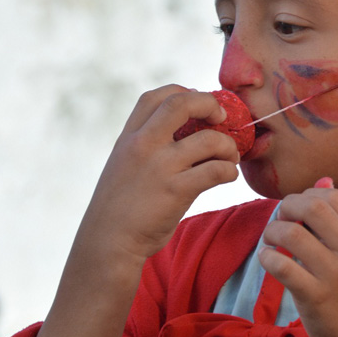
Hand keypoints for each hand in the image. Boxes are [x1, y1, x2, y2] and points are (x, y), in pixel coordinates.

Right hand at [78, 85, 239, 265]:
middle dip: (209, 104)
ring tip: (230, 157)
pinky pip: (216, 171)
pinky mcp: (176, 191)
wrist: (107, 243)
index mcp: (128, 137)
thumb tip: (183, 131)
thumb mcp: (122, 165)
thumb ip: (145, 145)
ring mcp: (160, 167)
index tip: (198, 104)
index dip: (183, 93)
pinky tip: (227, 176)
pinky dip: (229, 171)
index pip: (156, 97)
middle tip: (222, 118)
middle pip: (181, 103)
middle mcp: (142, 146)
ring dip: (228, 147)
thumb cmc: (119, 207)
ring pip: (209, 140)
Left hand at [259, 182, 337, 336]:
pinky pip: (282, 266)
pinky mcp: (315, 296)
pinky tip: (268, 260)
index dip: (308, 195)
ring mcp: (334, 274)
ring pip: (293, 234)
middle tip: (280, 220)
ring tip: (271, 241)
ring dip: (273, 231)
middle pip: (313, 207)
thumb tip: (323, 180)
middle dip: (288, 207)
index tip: (297, 210)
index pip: (334, 196)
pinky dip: (267, 257)